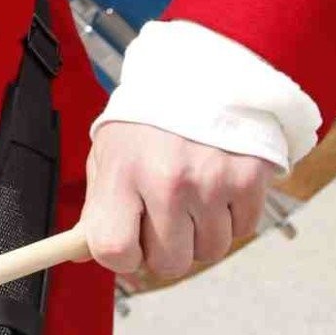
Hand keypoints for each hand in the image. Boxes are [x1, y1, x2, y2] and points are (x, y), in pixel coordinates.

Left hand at [80, 120, 273, 282]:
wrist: (204, 70)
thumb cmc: (150, 115)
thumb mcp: (110, 149)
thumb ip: (98, 202)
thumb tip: (86, 252)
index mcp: (124, 171)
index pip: (113, 250)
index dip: (121, 257)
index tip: (128, 244)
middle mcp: (168, 182)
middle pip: (168, 263)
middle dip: (165, 249)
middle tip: (164, 219)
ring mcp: (212, 183)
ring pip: (209, 252)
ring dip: (201, 235)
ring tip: (193, 196)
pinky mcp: (249, 181)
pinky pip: (241, 230)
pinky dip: (231, 217)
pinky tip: (218, 186)